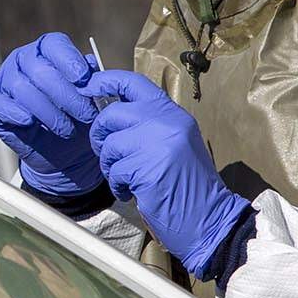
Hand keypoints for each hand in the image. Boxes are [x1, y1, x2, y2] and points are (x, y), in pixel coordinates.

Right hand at [0, 33, 106, 198]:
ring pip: (23, 89)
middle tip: (87, 115)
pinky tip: (31, 122)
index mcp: (47, 51)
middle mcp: (23, 59)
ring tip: (67, 130)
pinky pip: (0, 104)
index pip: (54, 44)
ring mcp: (5, 80)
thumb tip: (90, 65)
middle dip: (67, 95)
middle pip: (40, 69)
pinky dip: (16, 113)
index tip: (84, 81)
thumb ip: (92, 80)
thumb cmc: (78, 119)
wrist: (63, 154)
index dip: (69, 61)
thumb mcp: (91, 99)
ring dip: (49, 112)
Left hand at [88, 71, 252, 275]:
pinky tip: (132, 191)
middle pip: (112, 114)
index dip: (105, 81)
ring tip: (126, 178)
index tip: (88, 86)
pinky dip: (118, 185)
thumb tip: (110, 112)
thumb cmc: (187, 183)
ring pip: (110, 146)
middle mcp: (167, 123)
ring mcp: (158, 144)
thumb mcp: (175, 142)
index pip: (133, 83)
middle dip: (100, 135)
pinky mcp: (148, 169)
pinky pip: (115, 172)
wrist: (209, 217)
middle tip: (106, 153)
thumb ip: (148, 123)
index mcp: (172, 113)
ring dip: (110, 166)